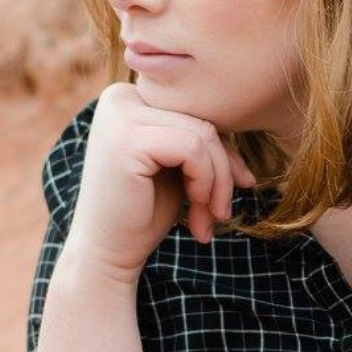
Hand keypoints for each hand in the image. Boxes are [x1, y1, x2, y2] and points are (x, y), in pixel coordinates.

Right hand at [67, 80, 258, 281]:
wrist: (105, 254)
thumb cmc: (142, 213)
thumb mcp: (177, 166)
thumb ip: (198, 136)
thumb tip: (245, 119)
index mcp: (128, 98)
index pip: (193, 112)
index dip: (222, 152)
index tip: (232, 190)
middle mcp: (119, 97)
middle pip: (201, 120)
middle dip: (222, 172)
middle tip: (221, 213)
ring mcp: (120, 116)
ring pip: (203, 135)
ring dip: (217, 183)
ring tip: (209, 218)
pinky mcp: (127, 139)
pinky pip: (193, 149)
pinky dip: (204, 183)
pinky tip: (195, 211)